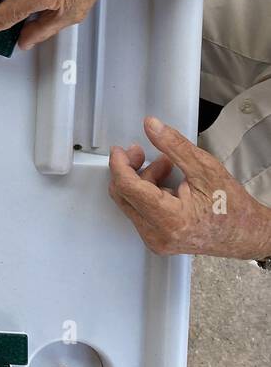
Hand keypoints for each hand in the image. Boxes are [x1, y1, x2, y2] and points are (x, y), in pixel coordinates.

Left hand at [108, 117, 270, 258]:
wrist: (247, 234)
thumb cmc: (233, 207)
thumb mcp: (205, 168)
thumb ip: (174, 145)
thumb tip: (151, 126)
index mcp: (170, 220)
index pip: (128, 187)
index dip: (120, 164)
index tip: (120, 150)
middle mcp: (157, 235)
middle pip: (124, 194)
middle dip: (130, 169)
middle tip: (142, 152)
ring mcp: (155, 240)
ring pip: (130, 201)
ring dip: (142, 179)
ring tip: (166, 165)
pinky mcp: (156, 239)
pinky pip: (139, 210)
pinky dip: (147, 192)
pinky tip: (165, 182)